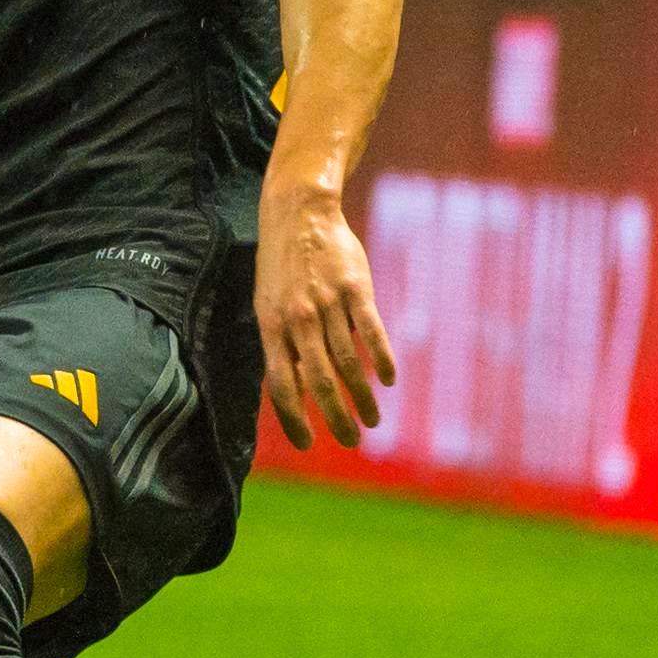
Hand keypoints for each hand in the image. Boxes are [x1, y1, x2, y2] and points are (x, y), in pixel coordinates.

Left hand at [254, 194, 397, 449]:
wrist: (299, 213)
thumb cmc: (282, 268)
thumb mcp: (270, 307)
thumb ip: (283, 346)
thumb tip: (294, 391)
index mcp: (272, 327)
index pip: (281, 384)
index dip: (294, 418)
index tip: (308, 444)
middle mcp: (298, 319)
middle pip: (318, 380)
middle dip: (335, 417)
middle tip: (350, 441)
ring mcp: (327, 303)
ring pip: (347, 362)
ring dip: (362, 397)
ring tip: (372, 420)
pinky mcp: (355, 288)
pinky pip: (370, 331)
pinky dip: (381, 359)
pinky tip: (388, 380)